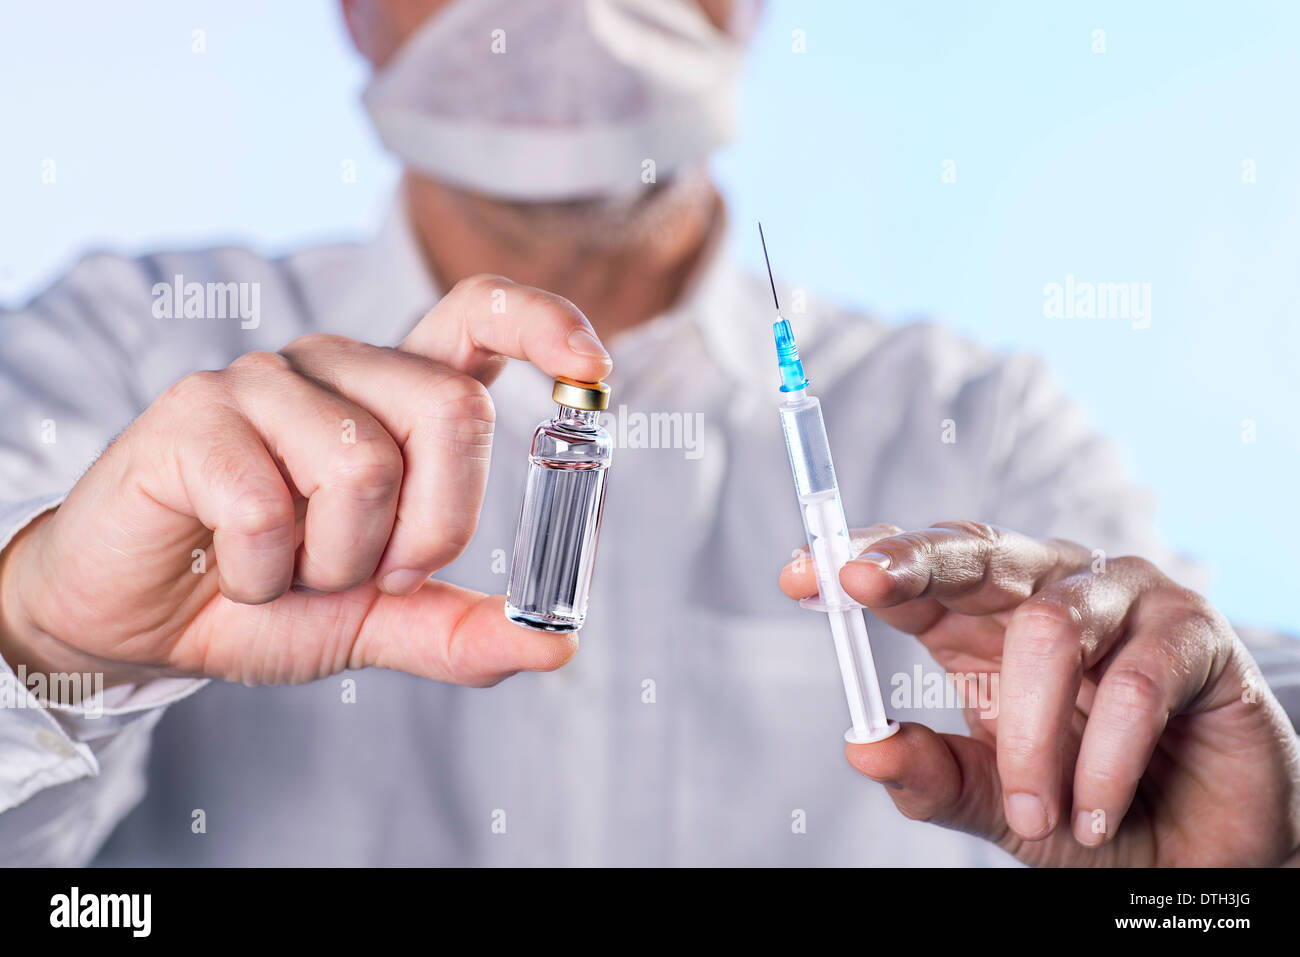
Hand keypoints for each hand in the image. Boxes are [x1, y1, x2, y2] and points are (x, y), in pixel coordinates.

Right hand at [0, 275, 611, 690]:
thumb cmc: (267, 595)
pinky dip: (263, 573)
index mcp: (394, 395)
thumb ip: (459, 628)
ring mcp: (264, 380)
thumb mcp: (378, 622)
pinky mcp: (195, 412)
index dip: (543, 324)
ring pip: (365, 466)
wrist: (141, 618)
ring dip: (336, 561)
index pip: (479, 315)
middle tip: (375, 573)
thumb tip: (555, 645)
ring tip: (289, 567)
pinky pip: (271, 507)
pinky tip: (231, 567)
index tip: (593, 366)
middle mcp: (339, 367)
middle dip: (435, 528)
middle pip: (455, 411)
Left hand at [780, 521, 1299, 865]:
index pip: (918, 573)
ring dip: (1034, 737)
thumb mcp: (996, 803)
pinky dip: (1105, 758)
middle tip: (860, 582)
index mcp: (986, 623)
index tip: (800, 573)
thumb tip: (862, 749)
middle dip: (912, 563)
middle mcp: (1049, 592)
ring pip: (1050, 629)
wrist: (1198, 859)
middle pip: (974, 550)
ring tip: (1038, 813)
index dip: (862, 562)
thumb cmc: (1087, 811)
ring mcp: (1123, 600)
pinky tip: (1098, 810)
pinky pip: (1135, 681)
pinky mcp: (1193, 632)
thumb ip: (935, 776)